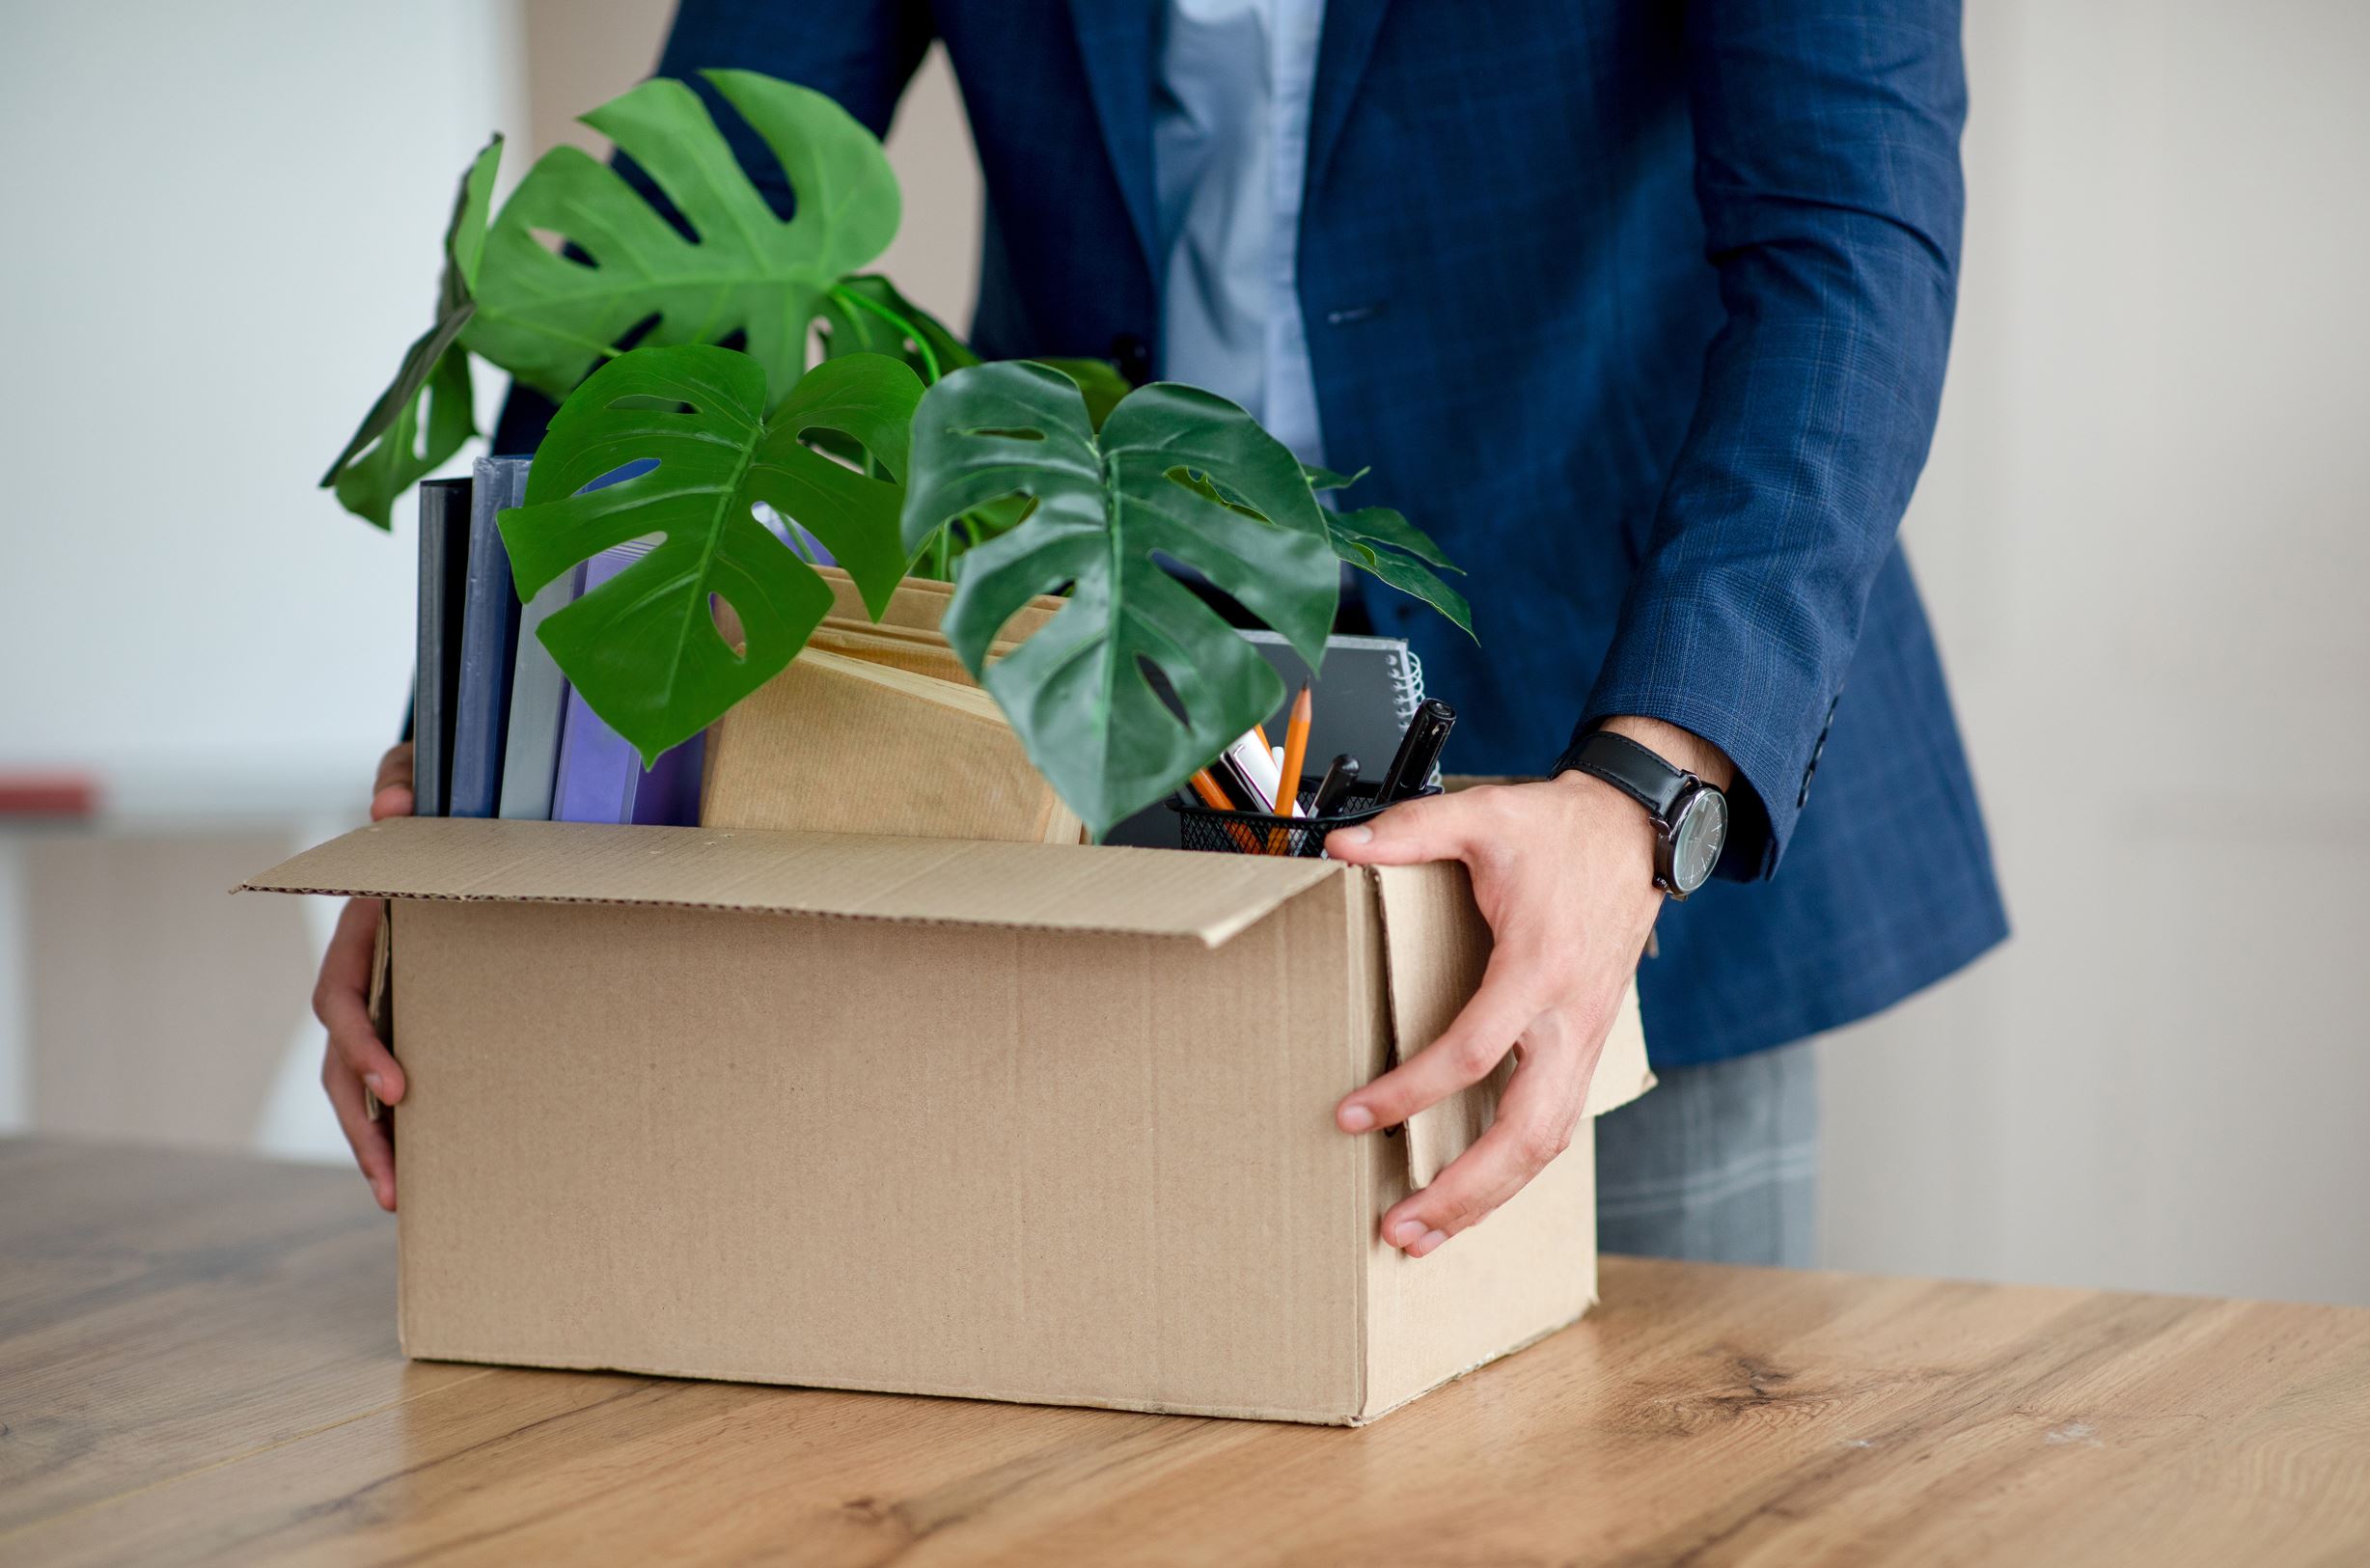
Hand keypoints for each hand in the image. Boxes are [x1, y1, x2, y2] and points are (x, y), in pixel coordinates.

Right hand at [312, 742, 413, 1210]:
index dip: (361, 1044)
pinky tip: (426, 1168)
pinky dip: (402, 1121)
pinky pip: (398, 1072)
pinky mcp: (419, 1010)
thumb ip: (404, 782)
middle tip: (391, 1182)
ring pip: (358, 1083)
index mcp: (363, 930)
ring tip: (397, 1198)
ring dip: (373, 1141)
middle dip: (359, 1125)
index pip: (341, 999)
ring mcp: (388, 997)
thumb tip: (391, 807)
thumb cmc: (438, 797)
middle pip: (339, 1063)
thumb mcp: (423, 779)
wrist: (453, 815)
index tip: (398, 1085)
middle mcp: (365, 973)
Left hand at [1324, 718, 1728, 1257]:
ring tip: (1426, 1233)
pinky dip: (1512, 1170)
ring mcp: (1583, 1040)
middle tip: (1401, 1227)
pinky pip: (1553, 1126)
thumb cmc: (1561, 830)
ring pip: (1546, 1144)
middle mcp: (1568, 1019)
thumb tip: (1342, 845)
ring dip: (1487, 1196)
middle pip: (1525, 1132)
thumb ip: (1412, 829)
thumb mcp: (1485, 816)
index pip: (1474, 1052)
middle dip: (1464, 1189)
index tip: (1352, 1116)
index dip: (1410, 1092)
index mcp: (1540, 967)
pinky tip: (1471, 1195)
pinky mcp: (1583, 1047)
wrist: (1639, 834)